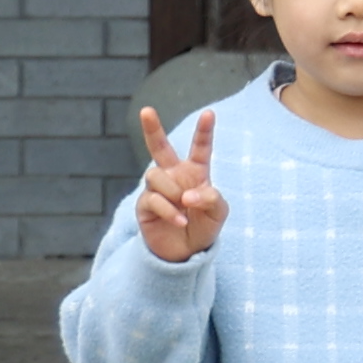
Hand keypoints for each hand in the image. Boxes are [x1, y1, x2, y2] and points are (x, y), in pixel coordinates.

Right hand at [132, 108, 223, 262]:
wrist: (187, 252)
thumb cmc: (205, 226)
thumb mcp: (218, 211)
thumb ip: (210, 198)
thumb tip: (187, 195)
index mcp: (195, 172)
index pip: (200, 148)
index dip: (204, 131)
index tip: (209, 113)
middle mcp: (173, 175)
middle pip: (159, 147)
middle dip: (152, 129)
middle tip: (146, 110)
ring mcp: (156, 189)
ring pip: (155, 175)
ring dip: (172, 190)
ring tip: (183, 205)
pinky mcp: (144, 205)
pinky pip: (152, 199)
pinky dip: (169, 210)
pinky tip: (180, 220)